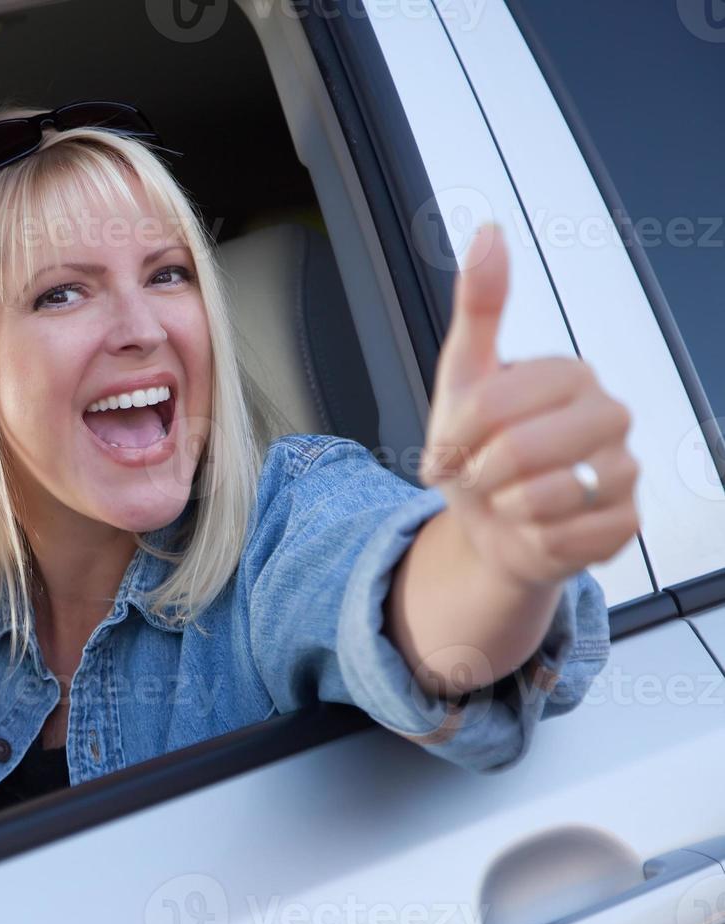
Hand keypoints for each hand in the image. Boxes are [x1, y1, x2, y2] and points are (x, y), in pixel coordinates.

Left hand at [418, 224, 640, 588]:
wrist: (491, 522)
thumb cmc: (480, 446)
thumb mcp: (464, 374)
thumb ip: (479, 305)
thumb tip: (489, 232)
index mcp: (570, 375)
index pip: (491, 404)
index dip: (454, 434)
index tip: (451, 443)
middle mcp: (609, 417)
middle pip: (519, 450)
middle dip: (478, 472)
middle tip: (479, 472)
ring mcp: (624, 471)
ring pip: (542, 497)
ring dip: (503, 506)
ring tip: (507, 497)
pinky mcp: (625, 524)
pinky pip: (563, 537)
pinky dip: (532, 538)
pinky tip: (536, 525)